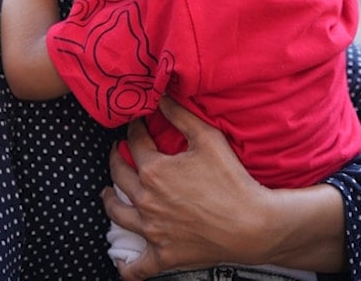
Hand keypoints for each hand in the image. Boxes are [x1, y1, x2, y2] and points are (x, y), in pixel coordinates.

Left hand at [102, 97, 267, 280]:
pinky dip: (126, 266)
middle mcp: (146, 200)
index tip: (137, 123)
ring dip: (110, 201)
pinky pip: (136, 268)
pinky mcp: (163, 255)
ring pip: (118, 215)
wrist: (252, 224)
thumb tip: (160, 97)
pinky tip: (122, 262)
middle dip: (116, 160)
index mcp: (153, 171)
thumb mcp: (208, 139)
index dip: (134, 130)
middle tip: (118, 153)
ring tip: (109, 193)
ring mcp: (152, 231)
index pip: (134, 143)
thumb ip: (181, 116)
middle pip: (120, 176)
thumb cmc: (231, 180)